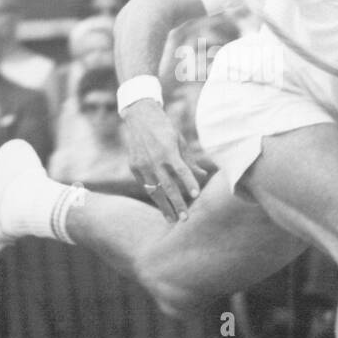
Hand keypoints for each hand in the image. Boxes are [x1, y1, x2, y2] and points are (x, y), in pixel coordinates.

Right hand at [121, 99, 208, 222]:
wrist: (140, 117)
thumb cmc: (165, 129)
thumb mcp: (180, 141)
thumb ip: (190, 160)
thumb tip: (203, 175)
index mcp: (168, 150)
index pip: (181, 170)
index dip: (189, 183)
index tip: (197, 195)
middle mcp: (154, 159)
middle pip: (167, 186)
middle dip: (177, 203)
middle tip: (185, 218)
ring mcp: (142, 164)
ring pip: (154, 190)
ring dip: (164, 206)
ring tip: (172, 219)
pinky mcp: (134, 167)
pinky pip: (146, 185)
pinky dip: (154, 195)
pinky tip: (162, 205)